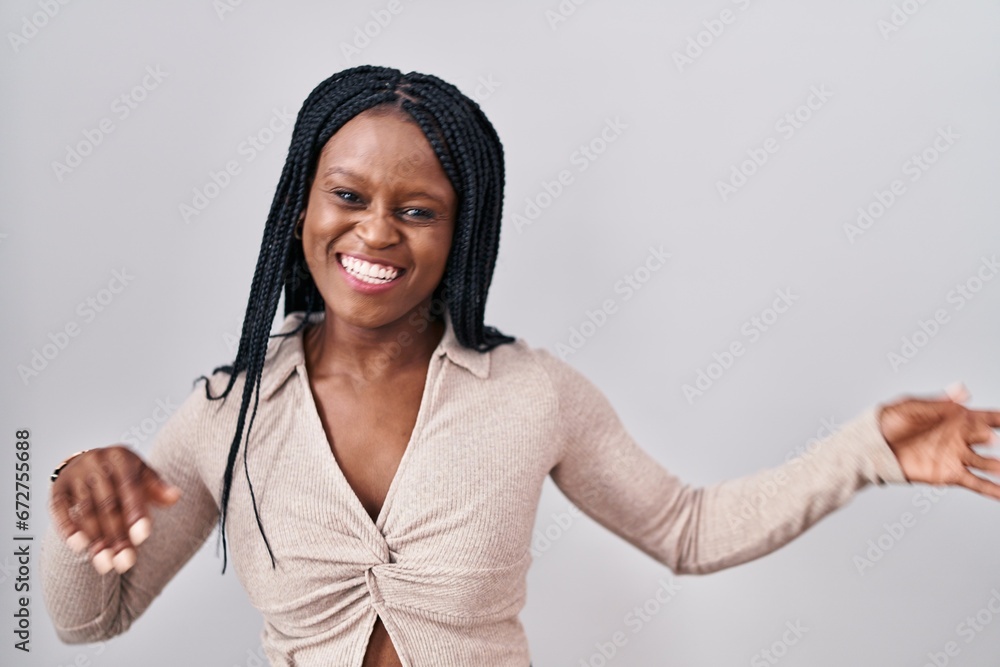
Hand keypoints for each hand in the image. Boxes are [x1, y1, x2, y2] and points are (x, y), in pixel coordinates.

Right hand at [48, 446, 180, 574]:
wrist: (90, 461)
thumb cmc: (122, 474)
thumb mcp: (142, 474)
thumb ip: (157, 488)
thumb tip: (175, 498)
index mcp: (121, 457)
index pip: (130, 487)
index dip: (136, 513)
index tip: (142, 538)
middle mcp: (96, 462)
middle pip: (108, 505)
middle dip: (117, 536)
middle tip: (125, 563)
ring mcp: (74, 474)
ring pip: (86, 511)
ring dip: (96, 540)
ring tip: (106, 565)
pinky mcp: (57, 488)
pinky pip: (60, 510)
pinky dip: (69, 529)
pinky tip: (79, 547)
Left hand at [877, 382, 999, 498]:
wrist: (872, 446)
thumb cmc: (889, 422)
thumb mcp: (912, 406)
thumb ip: (939, 402)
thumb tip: (962, 390)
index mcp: (955, 418)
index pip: (987, 417)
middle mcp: (960, 438)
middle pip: (991, 440)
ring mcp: (956, 457)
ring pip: (988, 464)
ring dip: (999, 468)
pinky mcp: (948, 474)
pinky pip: (975, 483)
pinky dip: (991, 489)